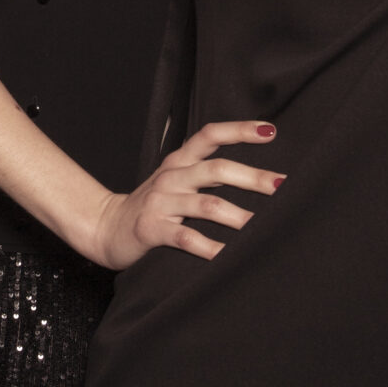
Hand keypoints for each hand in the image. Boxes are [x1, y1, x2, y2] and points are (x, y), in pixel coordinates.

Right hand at [91, 119, 283, 272]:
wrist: (105, 227)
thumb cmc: (152, 205)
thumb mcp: (174, 178)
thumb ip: (204, 169)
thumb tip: (250, 168)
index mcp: (178, 160)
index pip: (210, 135)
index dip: (240, 130)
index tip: (271, 132)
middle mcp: (171, 176)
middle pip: (217, 169)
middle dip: (252, 178)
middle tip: (281, 186)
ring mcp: (160, 202)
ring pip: (207, 205)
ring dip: (238, 217)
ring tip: (262, 228)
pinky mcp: (151, 229)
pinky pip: (186, 237)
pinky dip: (210, 248)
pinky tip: (228, 256)